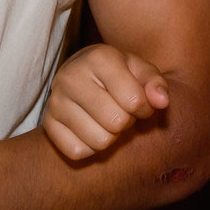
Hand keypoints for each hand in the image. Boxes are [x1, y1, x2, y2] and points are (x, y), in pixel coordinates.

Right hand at [41, 43, 171, 159]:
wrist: (84, 76)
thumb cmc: (120, 75)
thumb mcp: (142, 71)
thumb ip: (156, 84)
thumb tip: (162, 102)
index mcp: (99, 57)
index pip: (134, 101)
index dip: (145, 108)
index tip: (141, 102)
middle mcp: (70, 77)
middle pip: (117, 122)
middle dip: (128, 122)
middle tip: (123, 111)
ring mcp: (55, 101)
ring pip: (99, 141)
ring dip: (111, 136)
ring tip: (108, 119)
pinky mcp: (47, 124)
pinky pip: (78, 152)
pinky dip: (91, 147)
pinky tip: (92, 128)